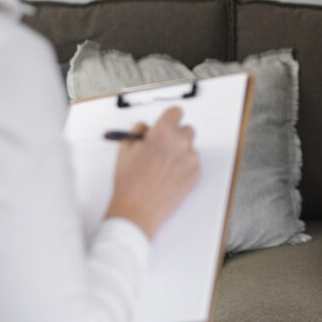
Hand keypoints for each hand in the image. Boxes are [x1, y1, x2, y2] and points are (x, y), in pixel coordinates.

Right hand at [106, 107, 200, 238]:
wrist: (138, 209)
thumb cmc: (130, 182)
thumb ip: (137, 132)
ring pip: (189, 148)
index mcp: (163, 133)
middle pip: (186, 129)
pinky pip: (193, 163)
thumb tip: (146, 128)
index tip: (166, 123)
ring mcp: (191, 159)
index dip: (169, 118)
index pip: (176, 112)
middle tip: (162, 147)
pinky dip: (184, 167)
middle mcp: (180, 143)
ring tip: (162, 167)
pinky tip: (168, 176)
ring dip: (180, 152)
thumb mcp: (125, 149)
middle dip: (175, 136)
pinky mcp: (196, 174)